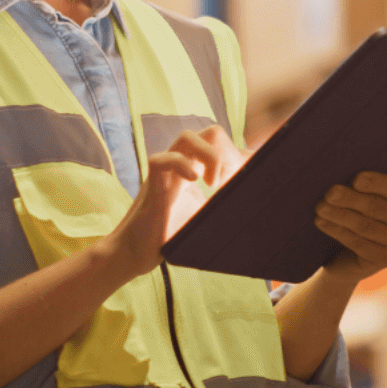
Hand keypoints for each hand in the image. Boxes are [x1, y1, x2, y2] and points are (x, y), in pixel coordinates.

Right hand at [104, 126, 243, 276]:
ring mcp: (166, 173)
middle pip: (208, 133)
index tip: (249, 178)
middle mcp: (181, 166)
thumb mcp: (203, 219)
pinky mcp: (151, 185)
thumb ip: (221, 207)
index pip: (220, 146)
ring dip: (208, 155)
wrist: (134, 254)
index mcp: (195, 171)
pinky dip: (182, 165)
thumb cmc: (167, 238)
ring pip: (186, 137)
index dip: (240, 155)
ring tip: (212, 184)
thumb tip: (252, 212)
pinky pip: (162, 159)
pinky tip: (194, 183)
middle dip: (226, 150)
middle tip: (229, 180)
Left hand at [314, 171, 386, 283]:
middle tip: (329, 192)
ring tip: (320, 207)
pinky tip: (322, 222)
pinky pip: (358, 243)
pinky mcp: (384, 260)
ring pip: (366, 226)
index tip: (356, 179)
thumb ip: (367, 184)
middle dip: (351, 199)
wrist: (354, 251)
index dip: (377, 183)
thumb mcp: (371, 194)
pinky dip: (338, 231)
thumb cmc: (364, 210)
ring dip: (340, 215)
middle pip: (378, 208)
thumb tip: (346, 173)